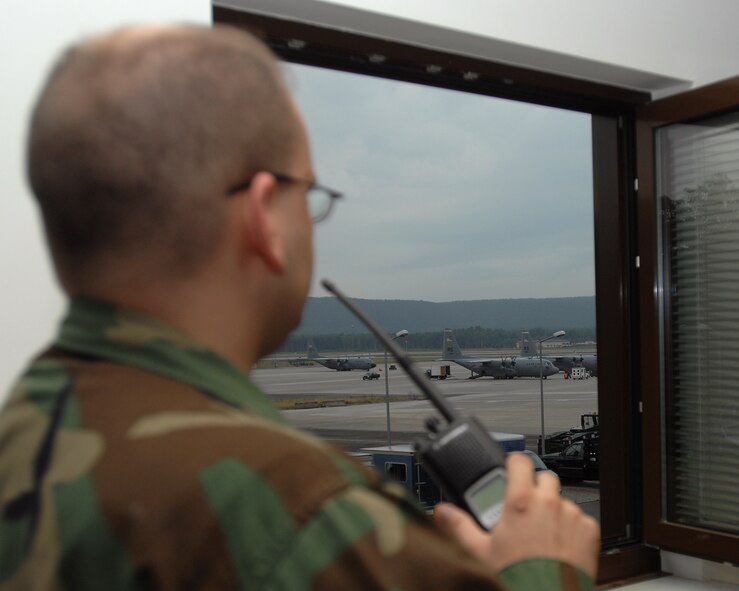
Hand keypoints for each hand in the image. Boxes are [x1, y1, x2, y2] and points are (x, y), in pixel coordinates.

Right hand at [434, 453, 599, 578]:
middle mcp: (548, 502)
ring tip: (544, 532)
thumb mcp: (480, 550)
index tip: (512, 469)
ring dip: (554, 510)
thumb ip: (460, 525)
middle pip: (544, 478)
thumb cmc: (516, 576)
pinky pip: (581, 519)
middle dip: (536, 488)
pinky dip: (572, 528)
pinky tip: (561, 544)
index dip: (515, 463)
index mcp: (520, 501)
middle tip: (527, 507)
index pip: (519, 461)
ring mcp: (571, 515)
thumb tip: (443, 512)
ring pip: (562, 500)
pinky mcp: (589, 530)